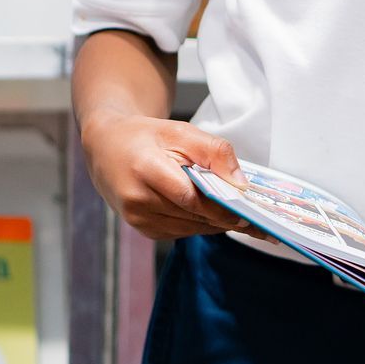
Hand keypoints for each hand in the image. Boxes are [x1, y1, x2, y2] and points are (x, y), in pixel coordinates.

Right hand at [82, 110, 259, 240]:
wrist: (107, 148)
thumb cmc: (147, 137)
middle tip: (257, 222)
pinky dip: (200, 225)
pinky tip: (216, 218)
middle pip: (191, 215)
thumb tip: (240, 183)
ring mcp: (137, 218)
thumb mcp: (181, 131)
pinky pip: (179, 232)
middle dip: (225, 218)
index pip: (189, 197)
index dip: (219, 207)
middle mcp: (137, 199)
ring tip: (244, 221)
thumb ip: (214, 151)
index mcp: (146, 169)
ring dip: (215, 224)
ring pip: (188, 228)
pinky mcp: (141, 229)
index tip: (247, 212)